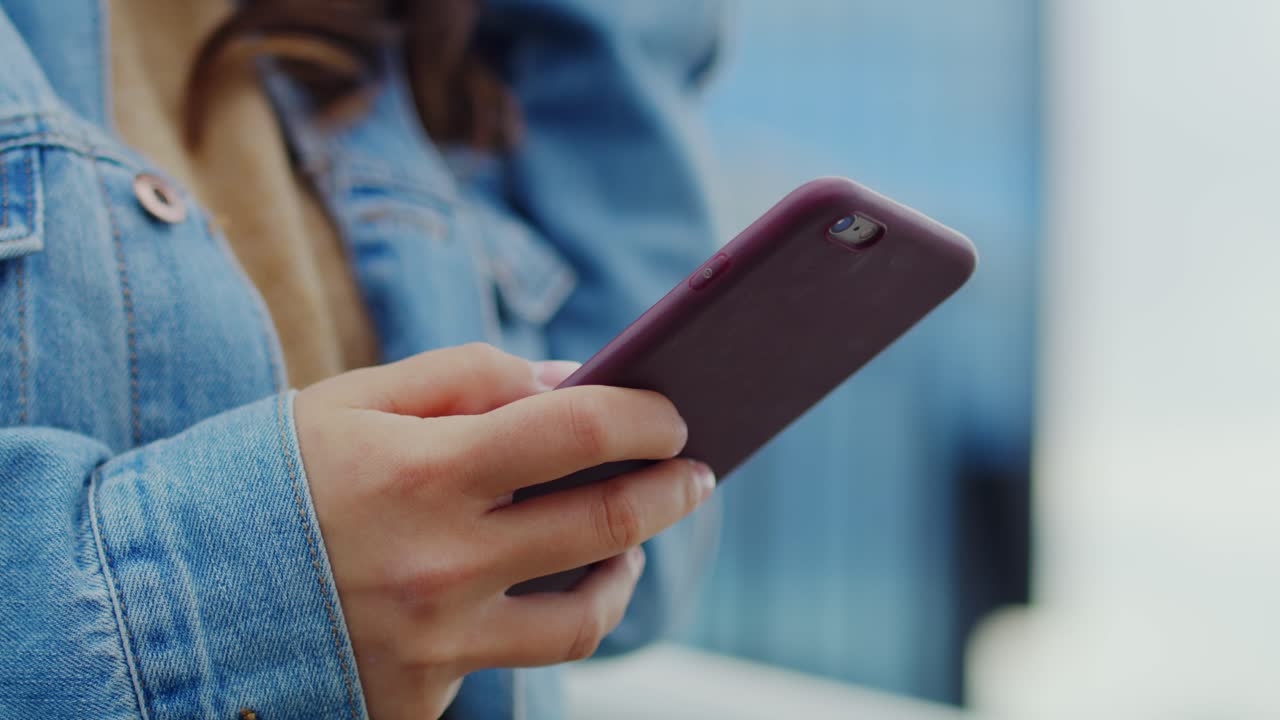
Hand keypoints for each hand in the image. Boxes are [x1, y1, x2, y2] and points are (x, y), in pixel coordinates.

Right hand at [294, 343, 713, 719]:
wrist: (171, 599)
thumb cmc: (270, 481)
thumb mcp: (352, 401)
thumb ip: (464, 380)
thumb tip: (567, 381)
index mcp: (423, 471)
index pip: (576, 430)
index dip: (645, 415)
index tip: (673, 413)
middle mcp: (441, 564)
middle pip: (606, 523)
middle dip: (671, 490)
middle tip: (694, 474)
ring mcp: (435, 644)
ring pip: (583, 617)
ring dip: (626, 570)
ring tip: (629, 544)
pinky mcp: (422, 698)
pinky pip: (511, 663)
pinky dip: (540, 621)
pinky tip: (539, 591)